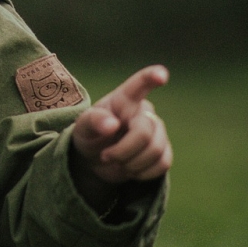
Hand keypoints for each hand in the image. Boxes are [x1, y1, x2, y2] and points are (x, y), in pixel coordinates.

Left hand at [69, 66, 172, 207]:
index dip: (151, 78)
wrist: (97, 159)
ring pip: (156, 150)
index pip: (139, 85)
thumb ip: (94, 122)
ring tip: (117, 161)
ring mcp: (158, 131)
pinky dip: (143, 172)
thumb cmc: (90, 135)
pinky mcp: (164, 150)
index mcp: (123, 100)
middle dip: (123, 151)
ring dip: (132, 163)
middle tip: (106, 156)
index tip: (161, 74)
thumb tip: (113, 124)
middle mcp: (144, 112)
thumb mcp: (82, 127)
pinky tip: (130, 169)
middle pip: (144, 133)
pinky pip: (162, 164)